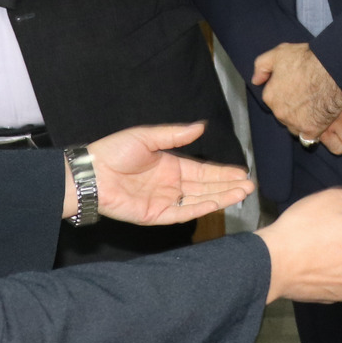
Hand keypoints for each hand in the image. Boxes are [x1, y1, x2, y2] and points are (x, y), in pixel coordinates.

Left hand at [66, 122, 254, 224]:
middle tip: (250, 186)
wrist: (91, 173)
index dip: (223, 172)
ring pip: (199, 200)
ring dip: (220, 198)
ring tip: (242, 193)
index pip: (203, 171)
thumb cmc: (114, 151)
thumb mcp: (147, 137)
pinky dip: (200, 209)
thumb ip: (175, 135)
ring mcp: (165, 201)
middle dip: (228, 186)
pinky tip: (216, 203)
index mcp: (171, 166)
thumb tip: (201, 127)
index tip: (242, 172)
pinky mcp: (156, 215)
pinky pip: (182, 212)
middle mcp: (171, 185)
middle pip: (206, 187)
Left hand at [253, 42, 341, 141]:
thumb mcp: (278, 53)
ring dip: (301, 121)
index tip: (296, 87)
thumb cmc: (307, 60)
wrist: (332, 69)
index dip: (286, 93)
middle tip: (306, 96)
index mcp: (270, 96)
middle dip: (292, 108)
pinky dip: (312, 130)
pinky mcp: (311, 131)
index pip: (274, 100)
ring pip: (295, 127)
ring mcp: (295, 123)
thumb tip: (256, 80)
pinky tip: (318, 120)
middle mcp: (279, 113)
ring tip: (314, 107)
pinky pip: (308, 137)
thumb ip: (262, 66)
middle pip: (284, 115)